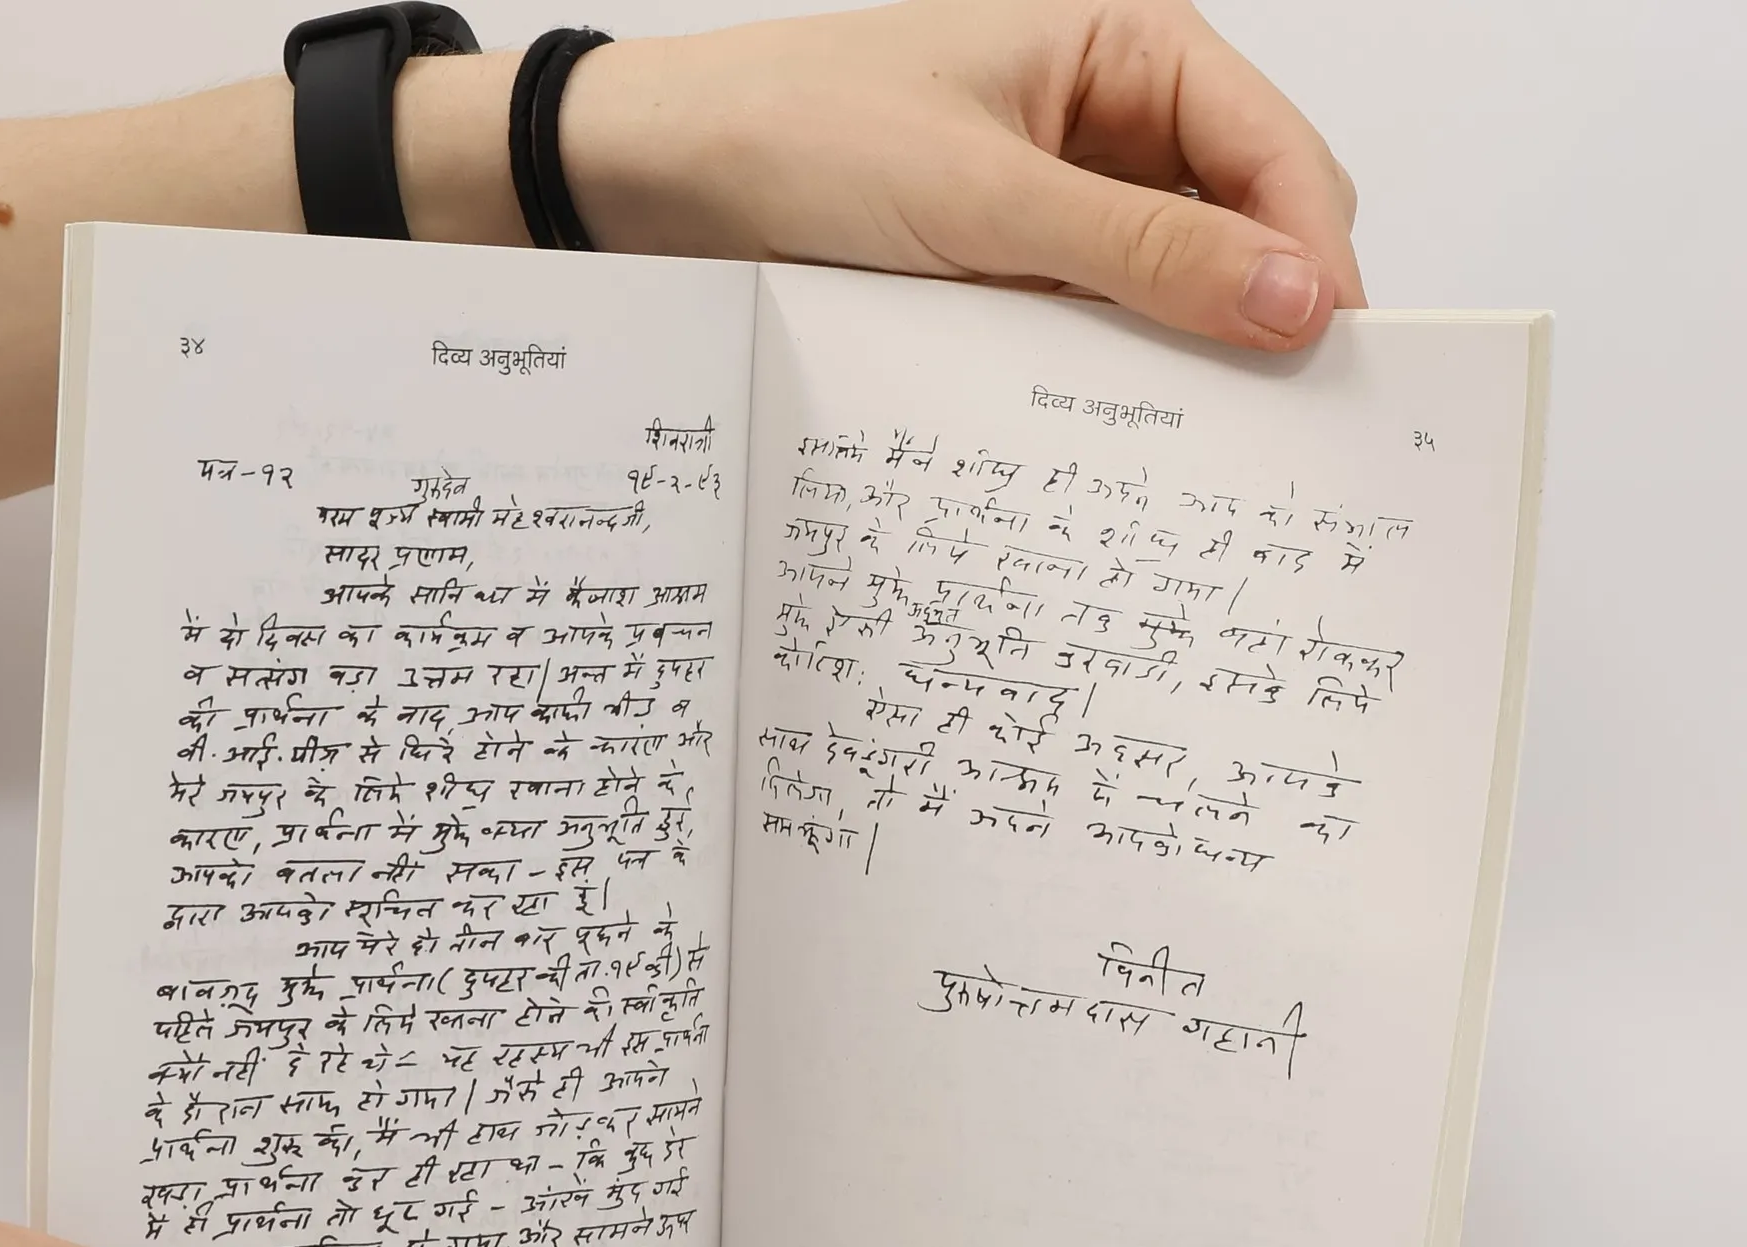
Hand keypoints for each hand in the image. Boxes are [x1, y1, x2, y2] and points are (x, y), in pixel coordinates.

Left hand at [569, 0, 1362, 350]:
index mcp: (1133, 51)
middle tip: (1276, 420)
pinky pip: (1103, 329)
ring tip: (1203, 439)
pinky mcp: (1022, 273)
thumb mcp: (990, 197)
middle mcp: (1115, 124)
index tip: (1330, 357)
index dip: (1315, 252)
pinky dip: (1118, 376)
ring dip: (1190, 353)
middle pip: (1247, 225)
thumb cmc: (809, 136)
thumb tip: (1296, 300)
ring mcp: (1069, 205)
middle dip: (1266, 308)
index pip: (1276, 153)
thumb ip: (1146, 255)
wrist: (671, 181)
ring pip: (1180, 289)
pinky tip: (1116, 426)